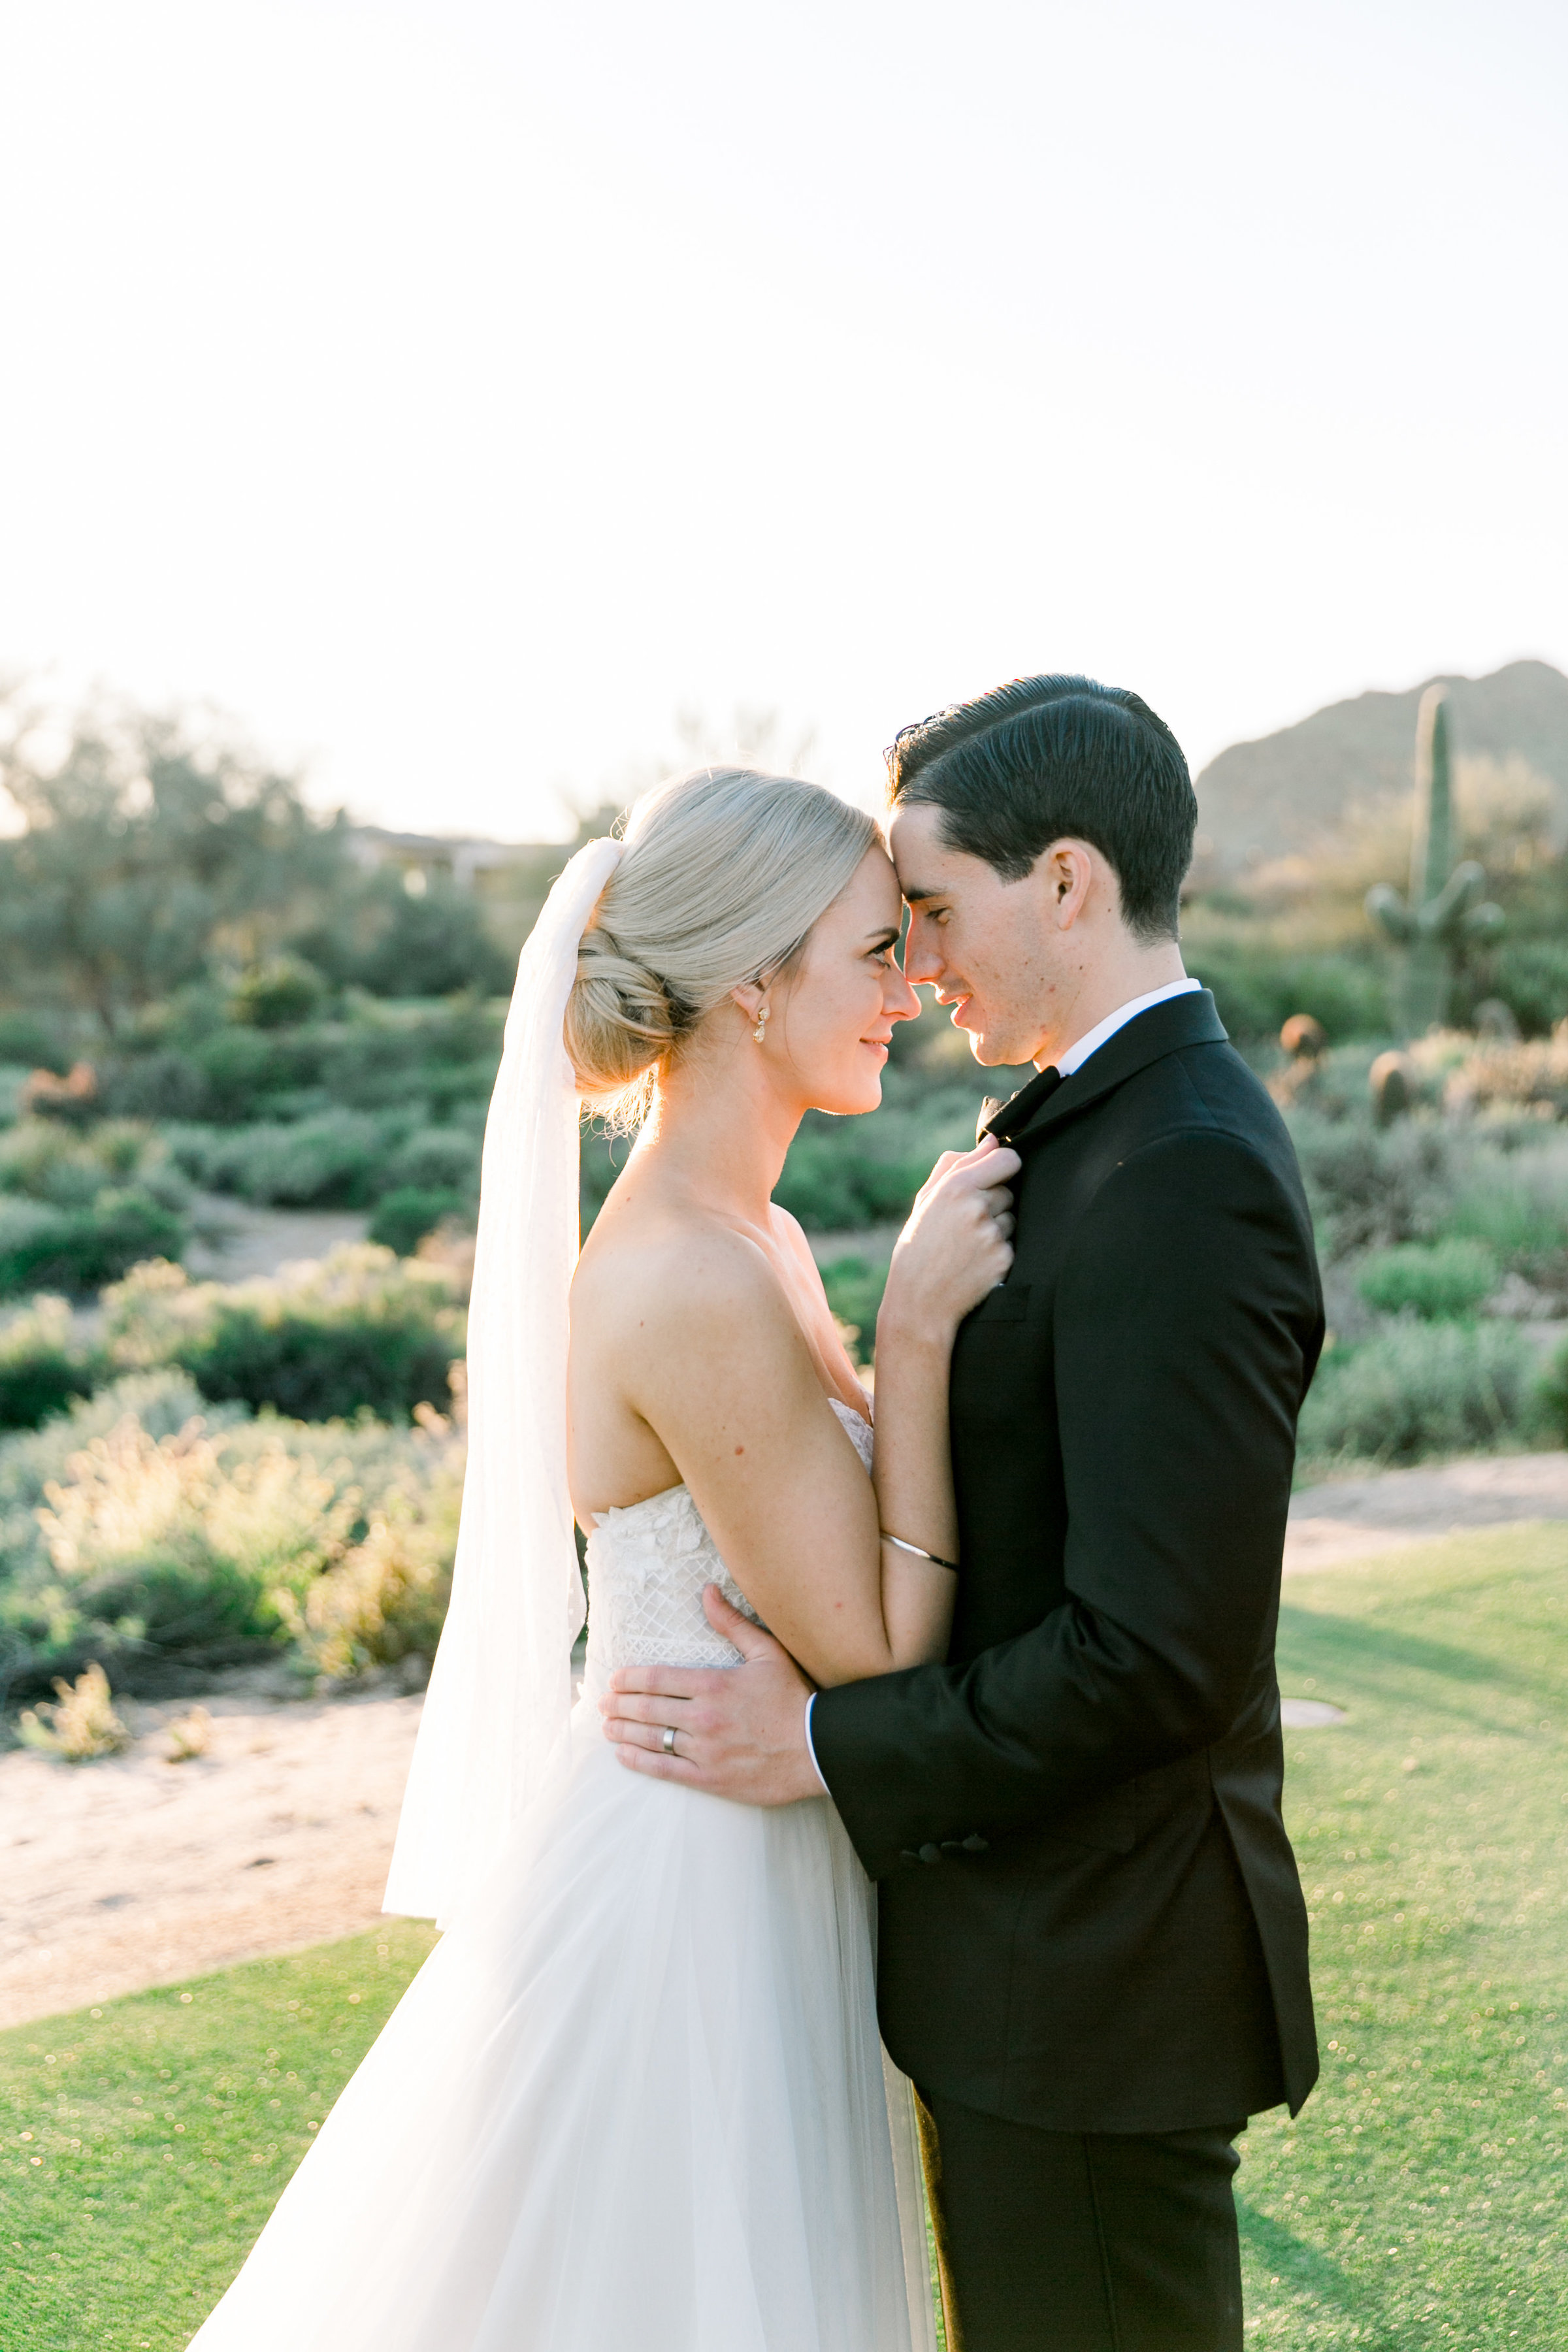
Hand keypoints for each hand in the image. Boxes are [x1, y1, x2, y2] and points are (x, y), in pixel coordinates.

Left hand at [599, 1584, 823, 1805]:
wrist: (817, 1750)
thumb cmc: (794, 1699)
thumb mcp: (769, 1653)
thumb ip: (733, 1623)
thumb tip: (708, 1590)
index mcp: (714, 1684)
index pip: (657, 1678)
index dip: (630, 1679)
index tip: (615, 1679)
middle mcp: (703, 1717)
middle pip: (647, 1709)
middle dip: (619, 1705)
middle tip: (602, 1703)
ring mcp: (704, 1751)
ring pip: (650, 1739)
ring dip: (622, 1732)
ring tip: (607, 1727)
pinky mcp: (710, 1779)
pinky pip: (664, 1770)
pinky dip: (639, 1762)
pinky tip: (623, 1755)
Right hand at [879, 1135, 1019, 1348]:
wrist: (919, 1301)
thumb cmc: (919, 1246)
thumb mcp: (927, 1201)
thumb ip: (958, 1165)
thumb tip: (991, 1140)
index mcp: (956, 1187)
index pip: (1007, 1158)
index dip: (1005, 1165)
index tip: (999, 1173)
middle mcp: (977, 1208)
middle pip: (1009, 1191)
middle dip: (993, 1202)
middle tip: (965, 1223)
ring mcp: (992, 1235)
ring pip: (1011, 1218)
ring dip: (996, 1227)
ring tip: (967, 1245)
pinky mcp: (1003, 1259)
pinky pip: (1011, 1244)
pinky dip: (997, 1252)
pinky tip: (974, 1262)